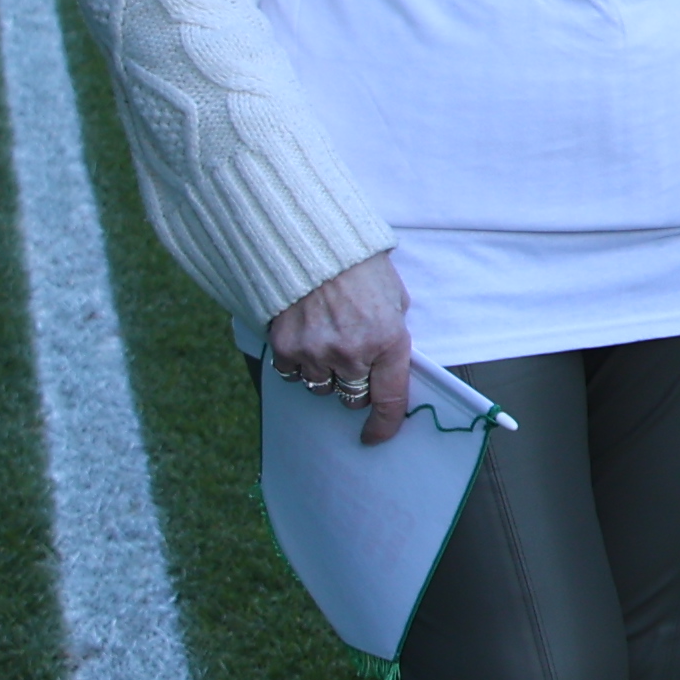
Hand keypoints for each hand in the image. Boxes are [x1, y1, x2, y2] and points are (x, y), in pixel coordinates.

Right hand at [265, 252, 415, 435]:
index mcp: (388, 340)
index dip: (385, 424)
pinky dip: (298, 364)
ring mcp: (316, 352)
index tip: (376, 436)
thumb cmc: (360, 268)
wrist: (314, 243)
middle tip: (352, 359)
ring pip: (320, 388)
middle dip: (355, 386)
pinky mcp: (285, 346)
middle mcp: (352, 353)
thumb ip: (392, 334)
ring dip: (325, 374)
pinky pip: (292, 374)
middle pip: (352, 398)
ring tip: (326, 341)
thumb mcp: (394, 299)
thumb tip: (386, 363)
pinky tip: (304, 339)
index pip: (390, 398)